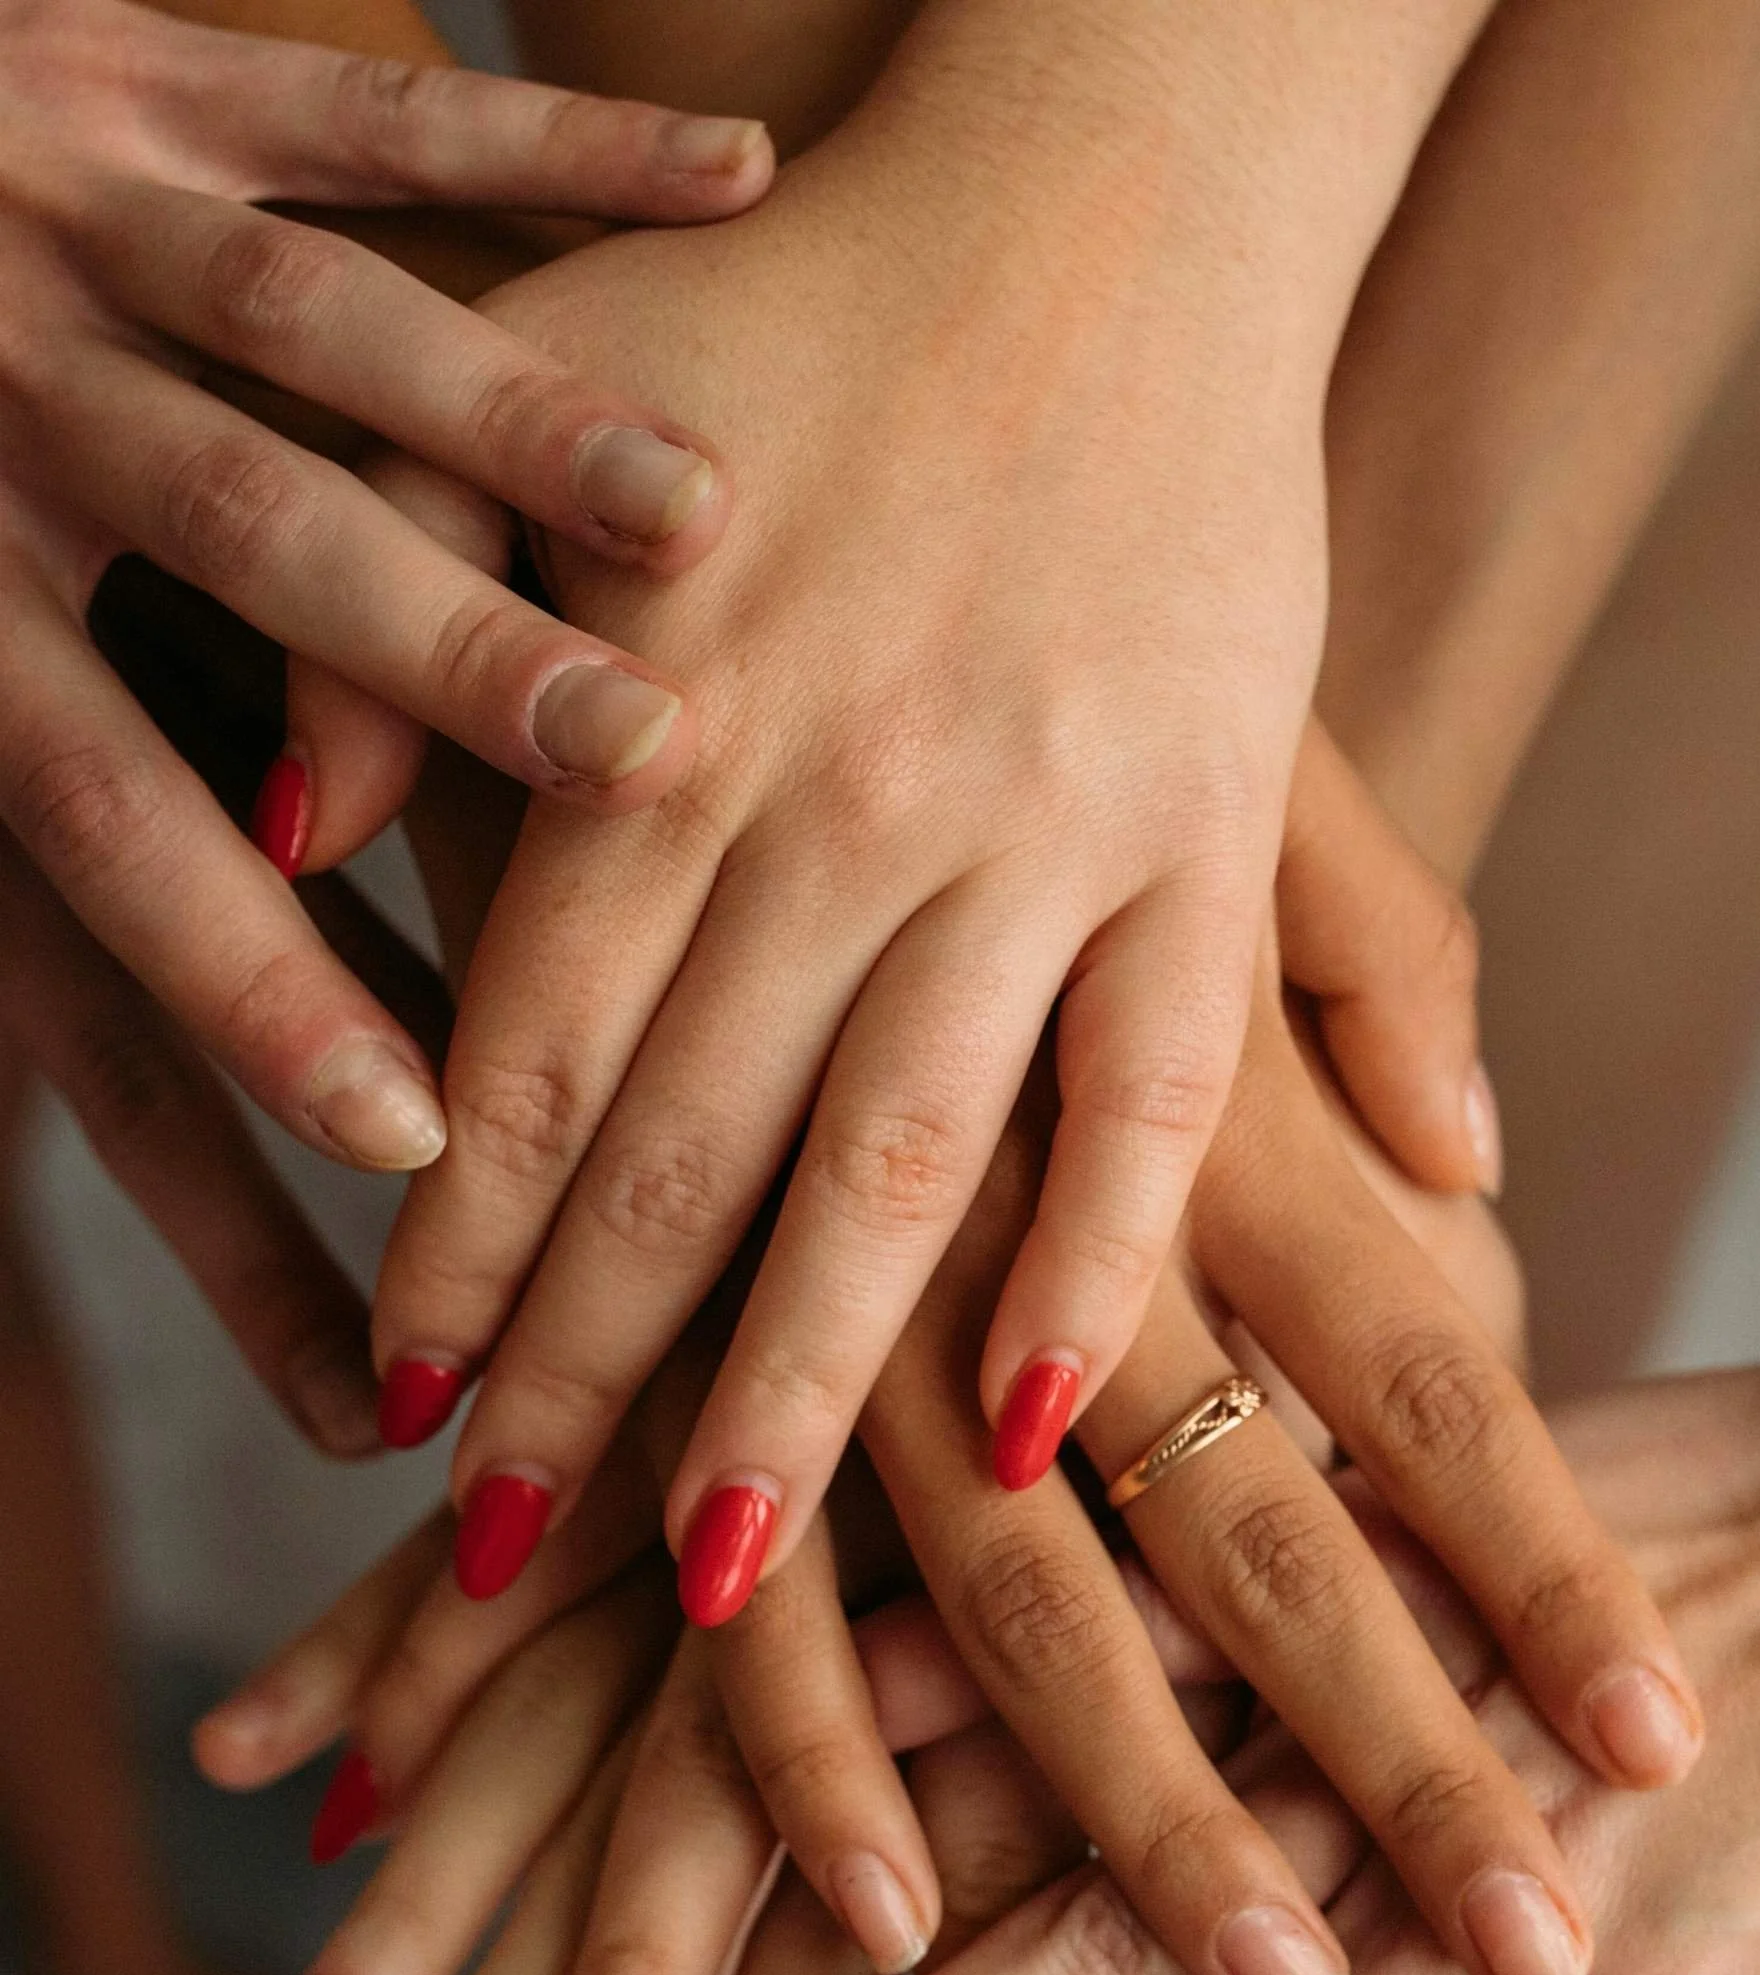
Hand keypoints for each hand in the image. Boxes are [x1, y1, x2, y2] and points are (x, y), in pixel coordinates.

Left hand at [0, 0, 770, 1169]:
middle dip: (439, 658)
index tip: (413, 1136)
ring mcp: (73, 215)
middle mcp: (0, 405)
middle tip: (639, 764)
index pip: (106, 829)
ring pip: (313, 320)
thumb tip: (203, 1099)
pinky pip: (355, 97)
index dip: (252, 990)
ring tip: (701, 514)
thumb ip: (28, 862)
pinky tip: (739, 176)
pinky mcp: (137, 66)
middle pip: (248, 540)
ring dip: (520, 415)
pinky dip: (551, 135)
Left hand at [345, 4, 1497, 1609]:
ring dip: (808, 1390)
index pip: (531, 1050)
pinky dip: (1106, 1256)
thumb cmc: (785, 303)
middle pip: (688, 1149)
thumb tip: (280, 859)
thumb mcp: (520, 394)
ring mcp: (1047, 818)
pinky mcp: (1212, 824)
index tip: (400, 1425)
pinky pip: (1163, 1083)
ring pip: (906, 1158)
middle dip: (581, 1375)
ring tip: (718, 1579)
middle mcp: (851, 785)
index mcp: (665, 703)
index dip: (457, 1254)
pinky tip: (1047, 1428)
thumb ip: (386, 631)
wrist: (1109, 187)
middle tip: (495, 1562)